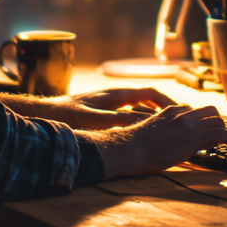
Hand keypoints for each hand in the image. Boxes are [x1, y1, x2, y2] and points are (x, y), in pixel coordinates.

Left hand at [53, 88, 176, 129]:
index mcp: (117, 94)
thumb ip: (123, 120)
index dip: (168, 102)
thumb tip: (149, 122)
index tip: (181, 113)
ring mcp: (108, 103)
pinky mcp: (101, 111)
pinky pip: (127, 114)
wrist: (45, 114)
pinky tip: (139, 134)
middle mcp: (115, 96)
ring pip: (138, 106)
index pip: (151, 93)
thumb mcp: (98, 120)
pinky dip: (138, 120)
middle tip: (178, 122)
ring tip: (164, 129)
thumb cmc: (69, 116)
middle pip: (147, 99)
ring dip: (152, 115)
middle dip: (164, 108)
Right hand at [83, 104, 226, 177]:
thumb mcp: (148, 131)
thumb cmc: (134, 145)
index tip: (202, 130)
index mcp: (170, 112)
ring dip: (225, 130)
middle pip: (210, 110)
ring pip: (218, 120)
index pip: (193, 110)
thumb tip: (155, 138)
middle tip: (218, 134)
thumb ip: (158, 130)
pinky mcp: (195, 138)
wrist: (131, 147)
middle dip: (217, 121)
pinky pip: (221, 134)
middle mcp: (182, 114)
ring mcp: (189, 125)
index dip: (201, 121)